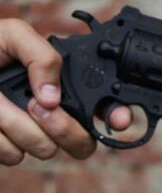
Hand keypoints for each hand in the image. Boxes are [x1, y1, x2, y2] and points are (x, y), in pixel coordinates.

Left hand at [0, 19, 131, 164]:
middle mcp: (54, 118)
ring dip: (15, 124)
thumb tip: (53, 98)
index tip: (119, 121)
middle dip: (62, 127)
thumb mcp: (12, 36)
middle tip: (37, 106)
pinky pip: (13, 156)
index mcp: (64, 90)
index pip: (105, 111)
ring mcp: (32, 138)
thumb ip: (42, 56)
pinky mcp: (8, 151)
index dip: (120, 119)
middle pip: (83, 144)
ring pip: (44, 150)